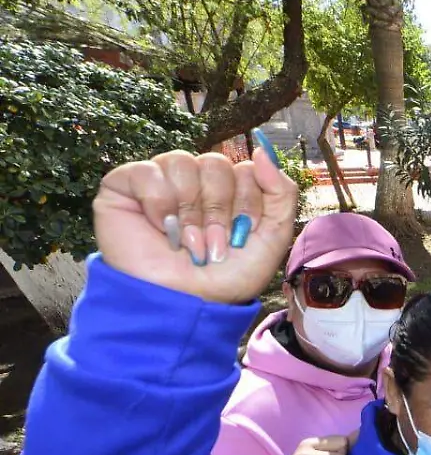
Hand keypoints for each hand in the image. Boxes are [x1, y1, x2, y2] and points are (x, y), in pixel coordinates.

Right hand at [93, 147, 297, 304]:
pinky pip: (146, 171)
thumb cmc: (225, 277)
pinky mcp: (124, 186)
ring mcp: (160, 181)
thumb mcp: (272, 238)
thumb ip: (281, 193)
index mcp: (228, 191)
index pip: (246, 169)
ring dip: (189, 211)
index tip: (242, 234)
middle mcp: (195, 182)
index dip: (247, 203)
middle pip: (216, 163)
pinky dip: (158, 203)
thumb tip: (262, 150)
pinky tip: (160, 229)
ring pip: (182, 162)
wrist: (183, 303)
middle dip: (218, 210)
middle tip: (212, 244)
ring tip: (187, 242)